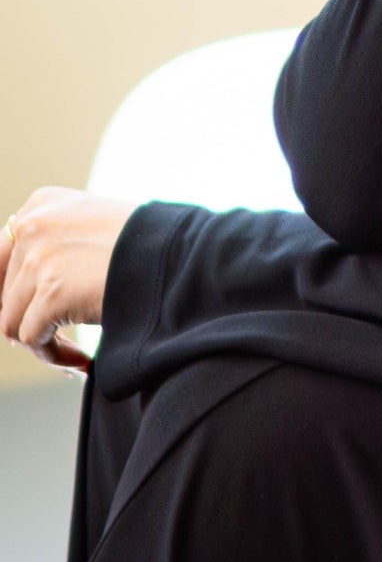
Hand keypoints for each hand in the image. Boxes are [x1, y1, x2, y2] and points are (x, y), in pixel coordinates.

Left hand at [1, 189, 137, 374]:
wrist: (184, 255)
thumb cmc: (152, 244)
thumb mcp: (94, 225)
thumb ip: (56, 242)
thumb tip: (23, 287)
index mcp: (42, 203)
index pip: (1, 258)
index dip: (16, 294)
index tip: (37, 315)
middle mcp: (32, 225)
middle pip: (4, 292)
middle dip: (28, 319)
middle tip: (55, 338)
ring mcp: (39, 258)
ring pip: (12, 321)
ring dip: (43, 343)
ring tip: (75, 352)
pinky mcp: (52, 292)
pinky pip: (32, 339)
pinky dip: (54, 355)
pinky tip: (82, 358)